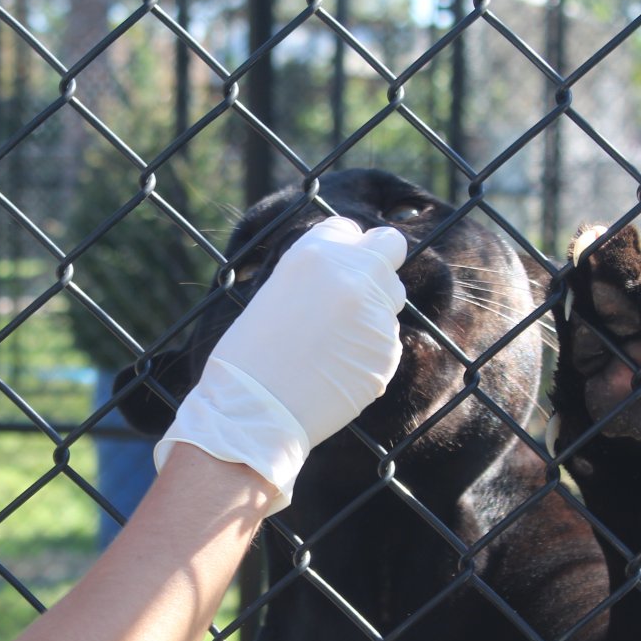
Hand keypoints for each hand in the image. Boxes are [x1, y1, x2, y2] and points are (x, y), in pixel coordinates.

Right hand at [155, 216, 407, 511]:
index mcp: (315, 254)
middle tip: (356, 294)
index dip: (343, 249)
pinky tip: (336, 370)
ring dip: (372, 311)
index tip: (334, 270)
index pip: (349, 229)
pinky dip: (368, 352)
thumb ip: (317, 277)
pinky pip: (387, 342)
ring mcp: (375, 313)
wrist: (253, 411)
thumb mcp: (276, 292)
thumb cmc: (249, 356)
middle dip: (377, 265)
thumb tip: (347, 275)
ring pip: (392, 298)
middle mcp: (353, 275)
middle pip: (389, 247)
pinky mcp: (387, 352)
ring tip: (333, 343)